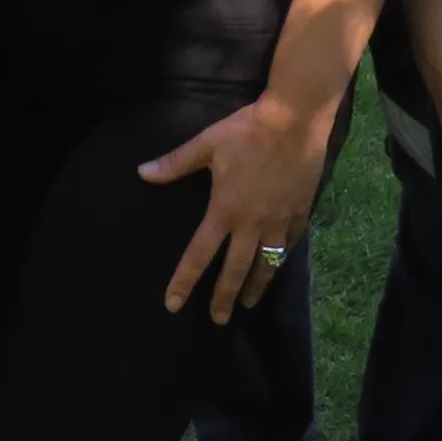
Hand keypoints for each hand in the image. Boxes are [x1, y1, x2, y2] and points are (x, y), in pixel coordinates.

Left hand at [138, 90, 326, 323]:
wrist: (295, 120)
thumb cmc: (247, 131)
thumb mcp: (207, 144)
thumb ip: (175, 163)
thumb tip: (142, 173)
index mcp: (224, 210)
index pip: (199, 254)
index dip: (184, 282)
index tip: (173, 305)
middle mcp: (251, 224)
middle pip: (235, 271)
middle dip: (224, 298)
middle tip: (219, 320)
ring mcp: (278, 222)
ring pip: (266, 265)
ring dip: (256, 287)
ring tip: (249, 303)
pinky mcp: (299, 214)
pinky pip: (289, 245)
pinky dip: (281, 258)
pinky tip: (277, 265)